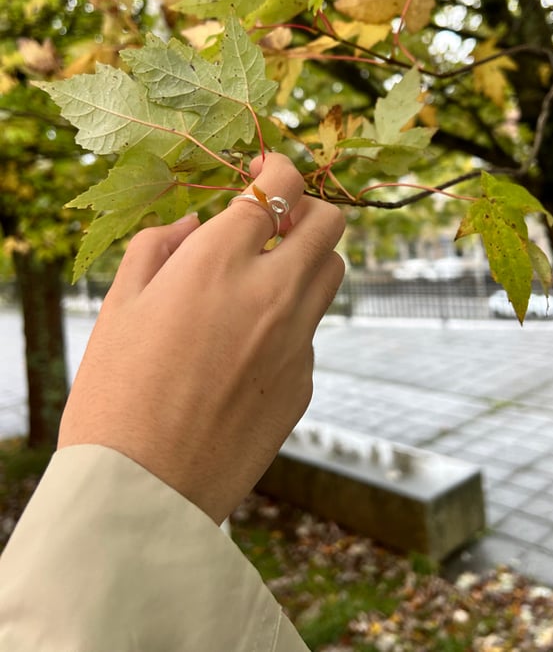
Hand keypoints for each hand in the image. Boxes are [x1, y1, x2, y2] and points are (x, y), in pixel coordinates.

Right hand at [58, 154, 345, 523]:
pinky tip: (248, 347)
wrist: (142, 488)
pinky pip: (312, 329)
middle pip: (330, 221)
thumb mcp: (120, 304)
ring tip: (268, 275)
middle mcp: (271, 292)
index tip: (264, 170)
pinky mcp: (304, 380)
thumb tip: (194, 223)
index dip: (278, 167)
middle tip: (276, 221)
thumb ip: (160, 245)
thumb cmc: (115, 390)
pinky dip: (292, 318)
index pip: (280, 186)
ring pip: (334, 272)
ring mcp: (297, 339)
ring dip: (311, 258)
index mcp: (218, 261)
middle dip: (309, 207)